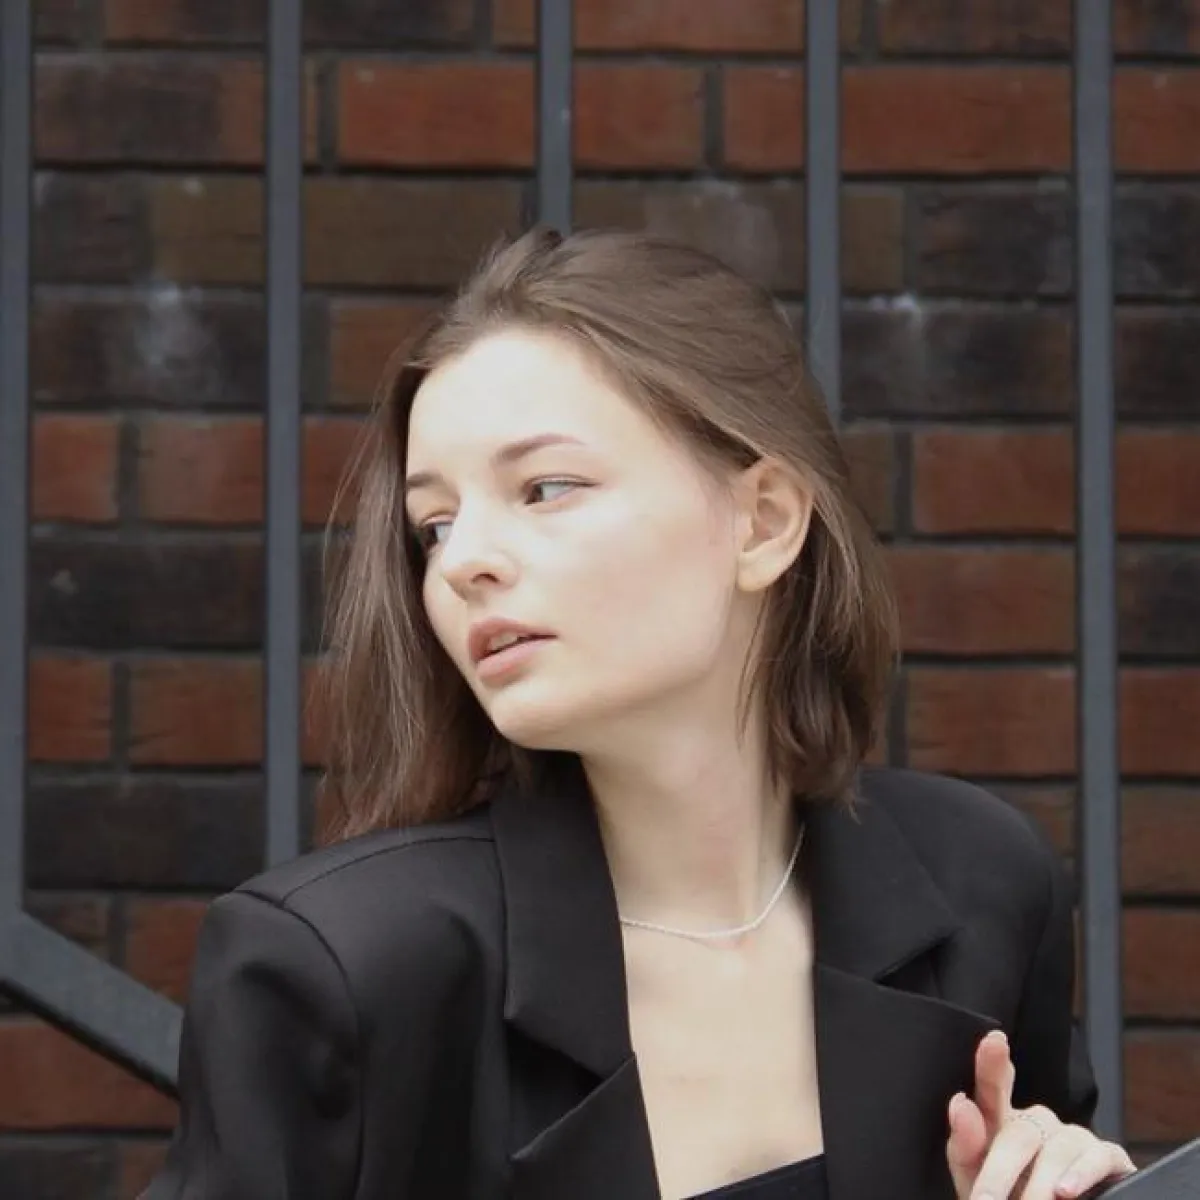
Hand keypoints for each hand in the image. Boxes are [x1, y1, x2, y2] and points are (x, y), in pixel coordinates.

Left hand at [946, 1030, 1134, 1198]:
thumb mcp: (976, 1180)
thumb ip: (965, 1145)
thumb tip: (960, 1103)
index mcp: (1002, 1122)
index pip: (993, 1086)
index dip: (993, 1063)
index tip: (994, 1042)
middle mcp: (1038, 1122)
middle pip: (1019, 1133)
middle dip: (999, 1173)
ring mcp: (1073, 1137)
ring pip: (1056, 1149)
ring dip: (1039, 1185)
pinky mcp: (1107, 1157)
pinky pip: (1097, 1156)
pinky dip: (1081, 1174)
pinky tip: (1066, 1191)